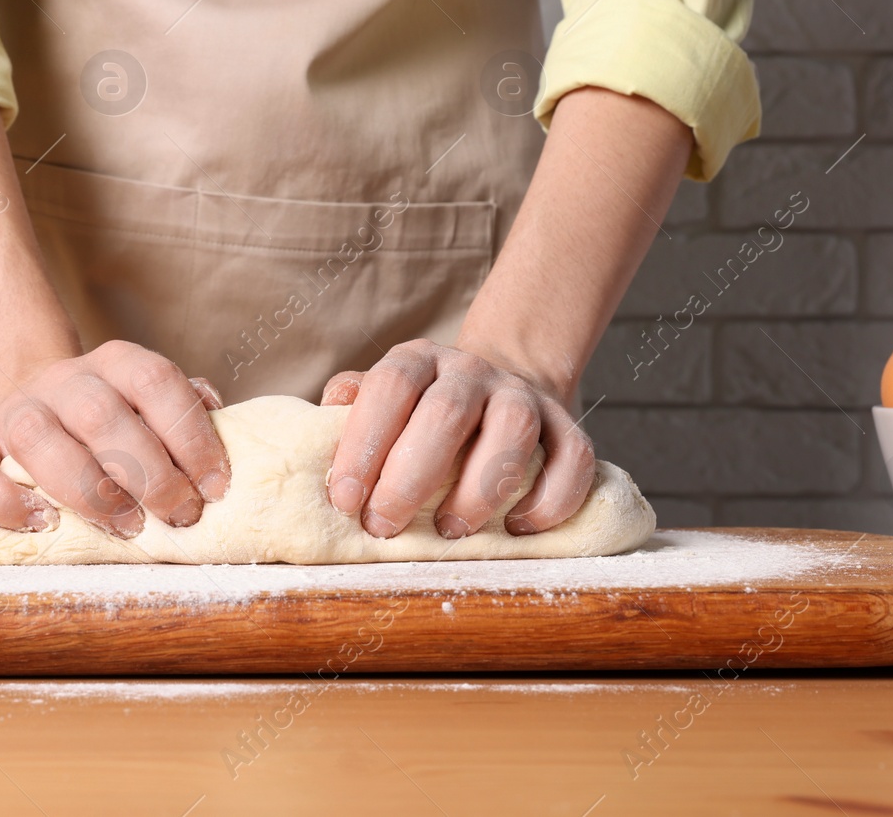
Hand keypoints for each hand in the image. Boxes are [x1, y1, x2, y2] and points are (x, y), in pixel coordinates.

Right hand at [0, 340, 230, 536]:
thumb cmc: (112, 421)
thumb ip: (185, 410)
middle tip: (180, 516)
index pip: (156, 381)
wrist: (31, 401)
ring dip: (88, 489)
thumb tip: (225, 422)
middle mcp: (62, 379)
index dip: (190, 434)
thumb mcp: (151, 404)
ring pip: (37, 437)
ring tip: (126, 527)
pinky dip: (3, 501)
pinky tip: (43, 524)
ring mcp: (13, 410)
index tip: (216, 486)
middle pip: (101, 414)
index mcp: (116, 361)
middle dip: (149, 473)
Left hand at [320, 340, 595, 538]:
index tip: (345, 499)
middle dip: (412, 475)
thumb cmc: (420, 414)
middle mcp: (471, 370)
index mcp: (417, 360)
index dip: (364, 443)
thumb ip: (351, 412)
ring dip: (479, 487)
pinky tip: (519, 528)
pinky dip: (551, 499)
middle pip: (446, 411)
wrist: (499, 386)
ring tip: (451, 532)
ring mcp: (522, 395)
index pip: (389, 388)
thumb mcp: (381, 401)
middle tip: (386, 525)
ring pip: (512, 429)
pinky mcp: (566, 427)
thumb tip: (320, 427)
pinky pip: (572, 458)